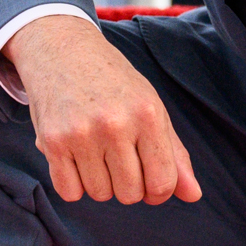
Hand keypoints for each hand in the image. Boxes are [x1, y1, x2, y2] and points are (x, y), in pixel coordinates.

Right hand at [6, 13, 200, 205]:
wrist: (62, 50)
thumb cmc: (113, 83)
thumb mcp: (151, 108)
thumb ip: (174, 154)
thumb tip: (194, 196)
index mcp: (147, 114)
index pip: (163, 182)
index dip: (158, 192)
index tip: (149, 181)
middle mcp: (115, 124)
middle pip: (130, 194)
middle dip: (128, 185)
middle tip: (119, 158)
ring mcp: (81, 133)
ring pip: (100, 194)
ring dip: (100, 183)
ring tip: (96, 152)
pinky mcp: (52, 141)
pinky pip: (70, 192)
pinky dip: (74, 184)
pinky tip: (76, 158)